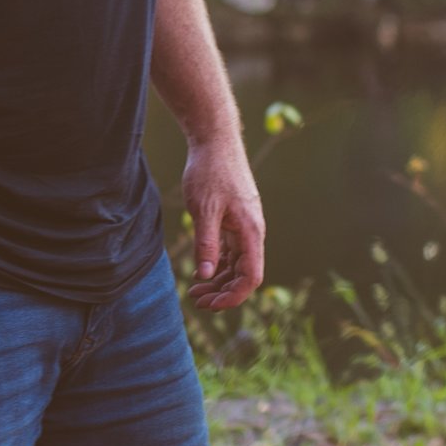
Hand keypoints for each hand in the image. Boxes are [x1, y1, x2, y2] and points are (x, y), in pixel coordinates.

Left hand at [179, 134, 266, 310]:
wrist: (216, 141)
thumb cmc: (211, 171)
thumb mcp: (204, 208)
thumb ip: (206, 242)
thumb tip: (205, 274)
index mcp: (251, 231)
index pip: (251, 276)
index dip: (233, 296)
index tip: (210, 304)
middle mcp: (252, 232)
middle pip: (243, 274)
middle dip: (222, 292)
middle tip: (195, 300)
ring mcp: (244, 227)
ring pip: (236, 265)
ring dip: (218, 281)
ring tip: (194, 291)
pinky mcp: (234, 221)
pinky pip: (230, 251)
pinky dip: (217, 265)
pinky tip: (201, 271)